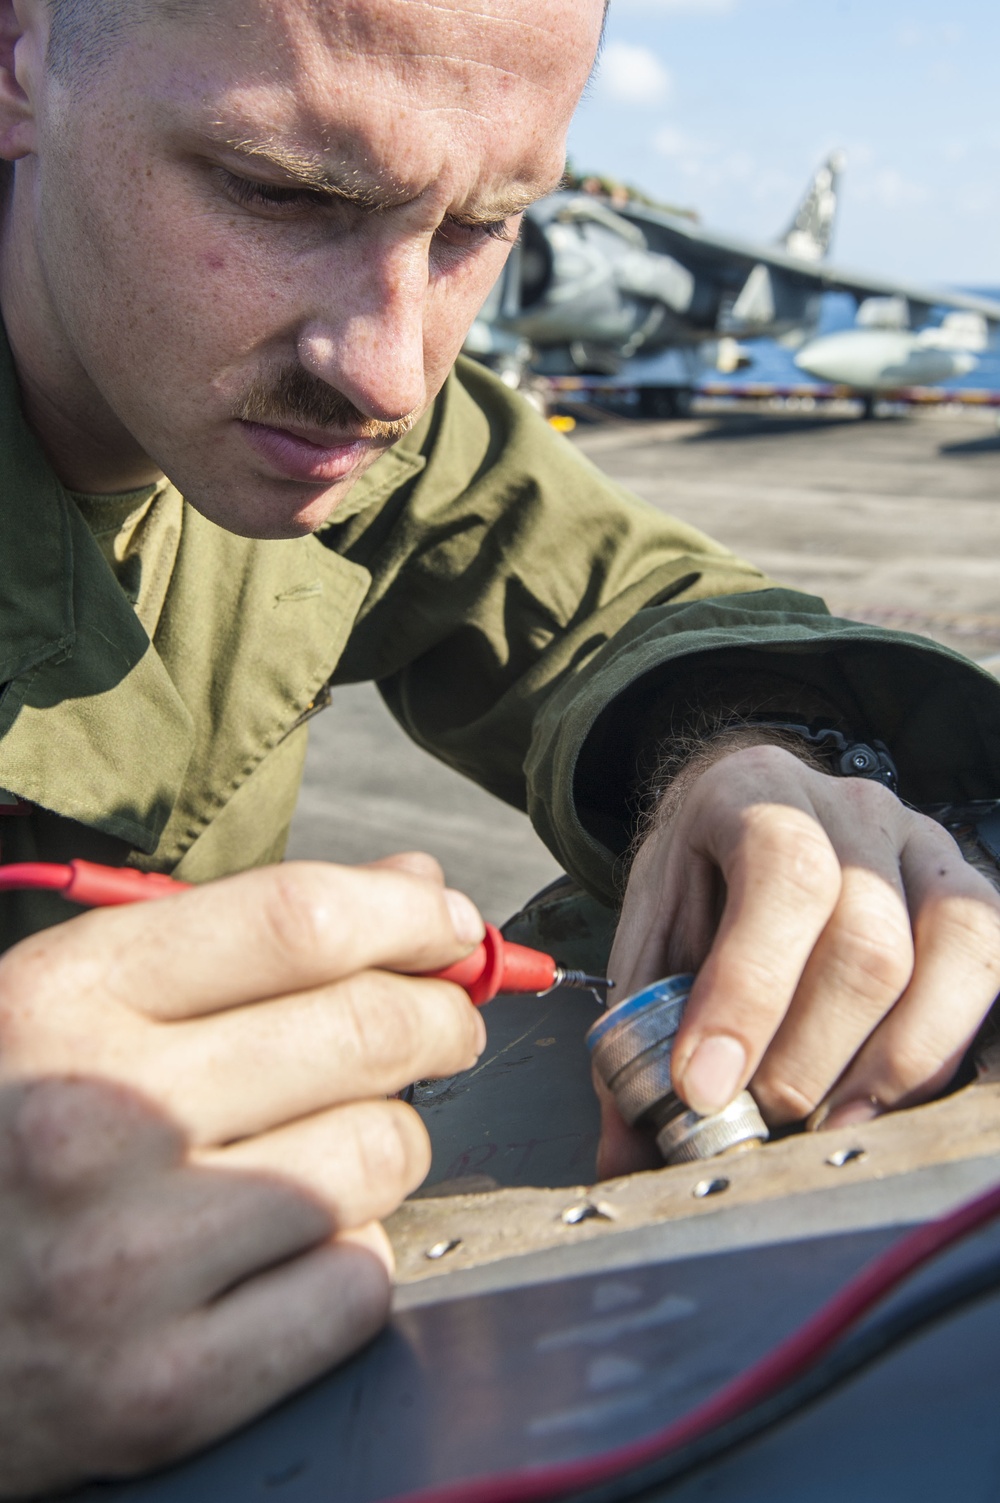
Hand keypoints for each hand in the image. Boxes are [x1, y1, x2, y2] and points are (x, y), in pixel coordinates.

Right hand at [0, 855, 484, 1496]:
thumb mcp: (67, 1005)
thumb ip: (238, 935)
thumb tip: (414, 887)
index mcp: (60, 1003)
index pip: (297, 921)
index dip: (409, 914)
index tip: (447, 926)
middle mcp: (95, 1121)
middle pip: (366, 1031)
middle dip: (438, 1018)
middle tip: (441, 1025)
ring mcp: (128, 1263)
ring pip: (381, 1155)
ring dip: (387, 1141)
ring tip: (333, 1146)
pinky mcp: (163, 1389)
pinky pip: (358, 1285)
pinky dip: (354, 1257)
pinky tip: (293, 1248)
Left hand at [599, 741, 999, 1178]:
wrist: (747, 827)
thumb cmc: (700, 887)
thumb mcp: (650, 936)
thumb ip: (636, 1028)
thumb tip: (627, 1147)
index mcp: (756, 791)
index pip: (783, 875)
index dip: (749, 990)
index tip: (705, 1086)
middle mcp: (855, 809)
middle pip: (868, 940)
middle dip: (806, 1058)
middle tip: (756, 1119)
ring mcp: (926, 849)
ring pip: (949, 959)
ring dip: (883, 1070)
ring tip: (819, 1127)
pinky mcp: (972, 900)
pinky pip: (987, 977)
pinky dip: (935, 1060)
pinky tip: (876, 1104)